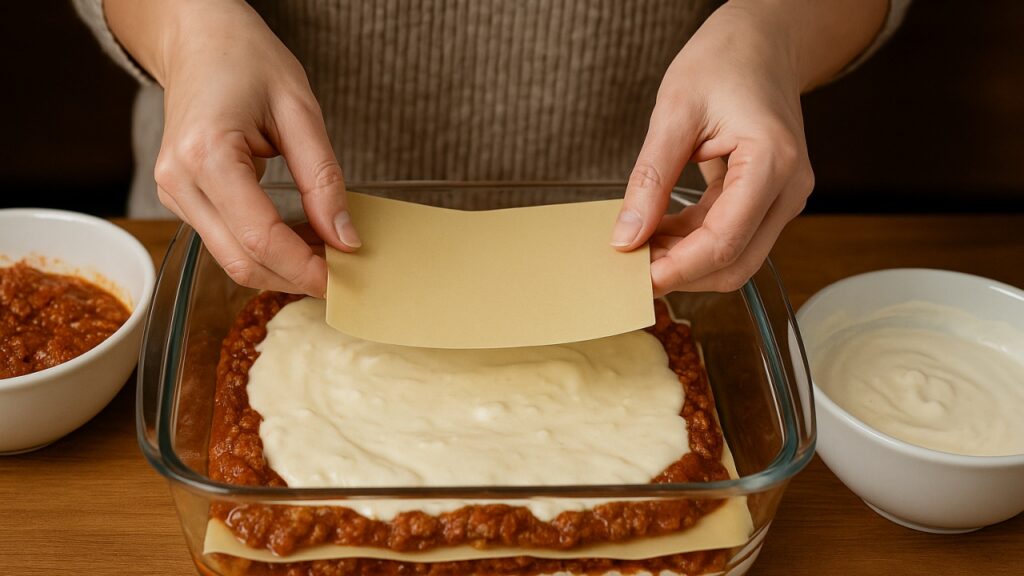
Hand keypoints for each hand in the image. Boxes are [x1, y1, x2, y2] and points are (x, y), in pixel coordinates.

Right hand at [107, 0, 359, 295]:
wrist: (197, 39)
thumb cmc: (246, 59)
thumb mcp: (300, 110)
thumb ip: (323, 178)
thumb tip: (344, 237)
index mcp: (207, 155)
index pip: (260, 236)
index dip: (305, 267)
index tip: (344, 277)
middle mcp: (180, 181)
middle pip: (242, 260)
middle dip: (295, 277)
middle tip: (343, 274)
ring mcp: (173, 193)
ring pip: (232, 258)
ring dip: (281, 267)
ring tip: (325, 252)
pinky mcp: (180, 198)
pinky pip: (225, 241)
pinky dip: (264, 250)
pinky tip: (298, 237)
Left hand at [611, 0, 885, 294]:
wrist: (761, 43)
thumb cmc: (724, 62)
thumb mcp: (673, 113)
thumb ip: (650, 179)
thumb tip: (626, 236)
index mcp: (772, 163)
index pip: (725, 241)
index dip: (679, 268)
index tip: (636, 276)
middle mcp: (788, 189)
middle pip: (735, 263)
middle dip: (681, 273)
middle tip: (630, 265)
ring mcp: (783, 198)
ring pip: (735, 258)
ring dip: (685, 261)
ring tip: (639, 245)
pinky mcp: (768, 200)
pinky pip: (732, 237)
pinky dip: (693, 242)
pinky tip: (659, 231)